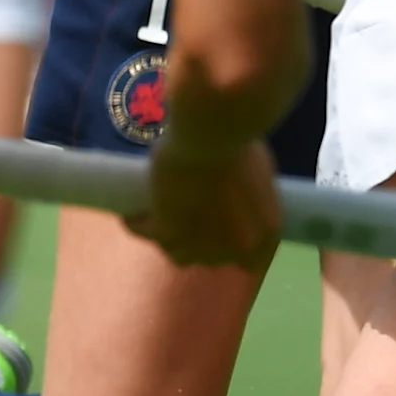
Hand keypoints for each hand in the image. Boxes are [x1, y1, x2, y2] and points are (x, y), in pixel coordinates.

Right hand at [138, 135, 281, 271]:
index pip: (249, 264)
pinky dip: (138, 224)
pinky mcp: (167, 230)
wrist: (214, 131)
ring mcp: (200, 245)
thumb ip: (253, 200)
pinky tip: (131, 215)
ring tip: (157, 218)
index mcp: (264, 234)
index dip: (233, 249)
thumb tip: (238, 204)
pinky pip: (147, 234)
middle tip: (189, 219)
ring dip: (169, 237)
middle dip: (201, 242)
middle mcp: (235, 249)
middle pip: (211, 260)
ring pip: (178, 254)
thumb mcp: (261, 175)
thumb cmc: (244, 141)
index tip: (221, 234)